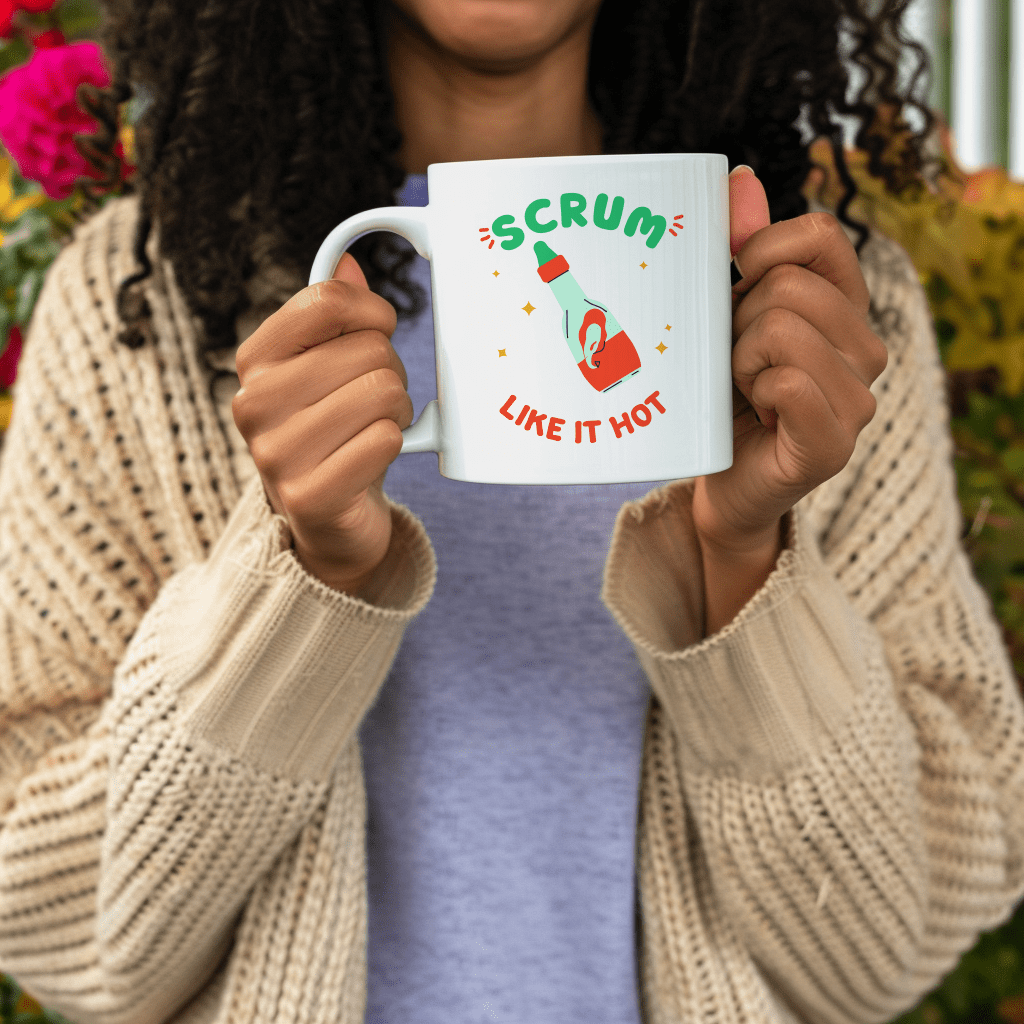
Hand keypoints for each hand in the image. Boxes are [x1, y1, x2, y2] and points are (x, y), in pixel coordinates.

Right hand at [231, 253, 412, 595]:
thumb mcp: (329, 368)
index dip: (372, 312)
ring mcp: (275, 453)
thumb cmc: (335, 431)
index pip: (326, 300)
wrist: (329, 517)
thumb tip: (347, 263)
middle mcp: (254, 402)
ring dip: (397, 411)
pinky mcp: (308, 496)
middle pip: (367, 349)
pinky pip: (384, 440)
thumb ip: (334, 316)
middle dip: (390, 372)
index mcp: (256, 359)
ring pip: (383, 391)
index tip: (379, 332)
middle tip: (375, 402)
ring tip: (375, 429)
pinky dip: (394, 446)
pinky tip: (372, 459)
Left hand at [691, 168, 888, 554]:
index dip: (762, 249)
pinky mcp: (833, 444)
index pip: (820, 235)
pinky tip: (759, 413)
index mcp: (844, 307)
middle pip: (789, 287)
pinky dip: (757, 391)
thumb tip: (741, 178)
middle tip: (735, 362)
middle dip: (739, 322)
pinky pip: (790, 382)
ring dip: (740, 361)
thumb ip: (739, 249)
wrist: (717, 478)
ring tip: (744, 391)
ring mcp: (858, 399)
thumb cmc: (723, 393)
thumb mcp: (726, 315)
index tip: (735, 286)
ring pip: (783, 330)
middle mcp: (865, 348)